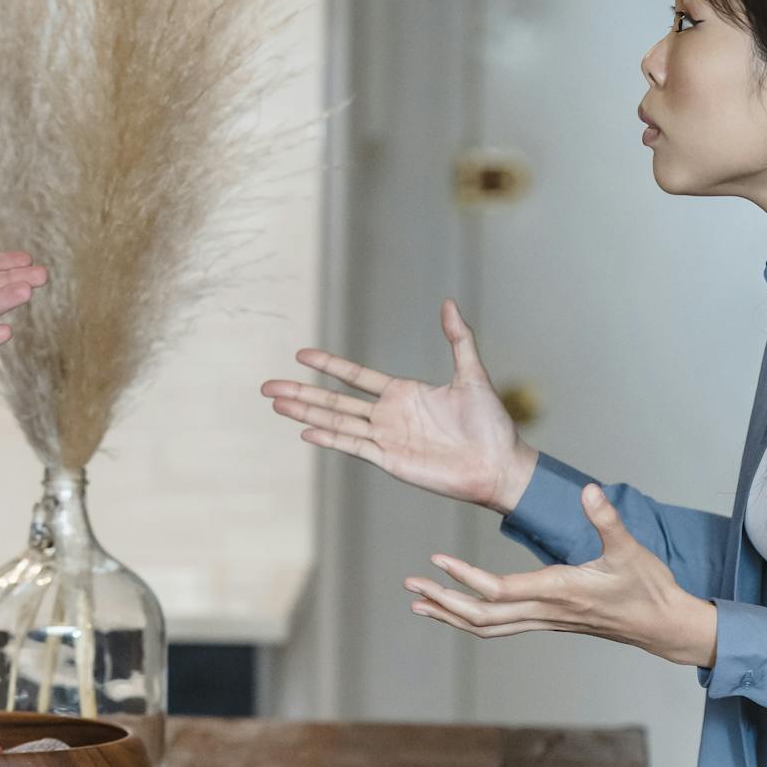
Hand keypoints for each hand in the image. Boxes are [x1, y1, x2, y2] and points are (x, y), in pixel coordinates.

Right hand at [261, 300, 536, 512]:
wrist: (499, 464)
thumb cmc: (490, 423)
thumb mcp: (472, 374)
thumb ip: (458, 338)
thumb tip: (449, 302)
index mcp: (403, 393)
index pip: (355, 376)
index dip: (329, 364)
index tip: (301, 354)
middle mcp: (388, 415)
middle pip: (334, 400)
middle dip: (300, 391)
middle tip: (267, 386)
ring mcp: (386, 439)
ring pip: (335, 422)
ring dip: (304, 413)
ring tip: (276, 404)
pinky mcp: (389, 460)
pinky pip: (353, 447)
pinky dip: (328, 439)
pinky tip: (304, 432)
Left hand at [404, 483, 718, 666]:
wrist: (663, 625)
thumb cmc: (648, 586)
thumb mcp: (630, 549)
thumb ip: (606, 519)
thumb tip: (589, 491)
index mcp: (559, 591)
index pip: (501, 590)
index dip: (466, 578)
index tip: (437, 562)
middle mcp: (546, 611)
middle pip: (482, 615)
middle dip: (443, 601)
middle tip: (410, 587)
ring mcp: (545, 620)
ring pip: (487, 627)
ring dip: (451, 615)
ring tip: (418, 604)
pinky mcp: (547, 622)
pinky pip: (501, 627)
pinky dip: (472, 620)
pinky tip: (455, 611)